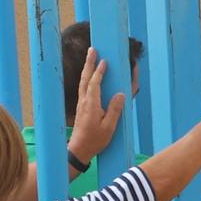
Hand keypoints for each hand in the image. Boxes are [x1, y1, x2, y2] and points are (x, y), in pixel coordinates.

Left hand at [69, 47, 127, 161]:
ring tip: (90, 58)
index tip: (104, 61)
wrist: (79, 150)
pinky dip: (86, 78)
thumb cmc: (95, 140)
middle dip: (89, 63)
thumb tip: (121, 94)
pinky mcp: (81, 107)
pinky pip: (83, 88)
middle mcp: (84, 101)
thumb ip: (115, 110)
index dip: (99, 72)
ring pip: (83, 82)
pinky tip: (89, 76)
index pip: (95, 84)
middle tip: (92, 50)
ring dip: (87, 69)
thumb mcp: (109, 127)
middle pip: (86, 78)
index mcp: (91, 105)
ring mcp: (81, 104)